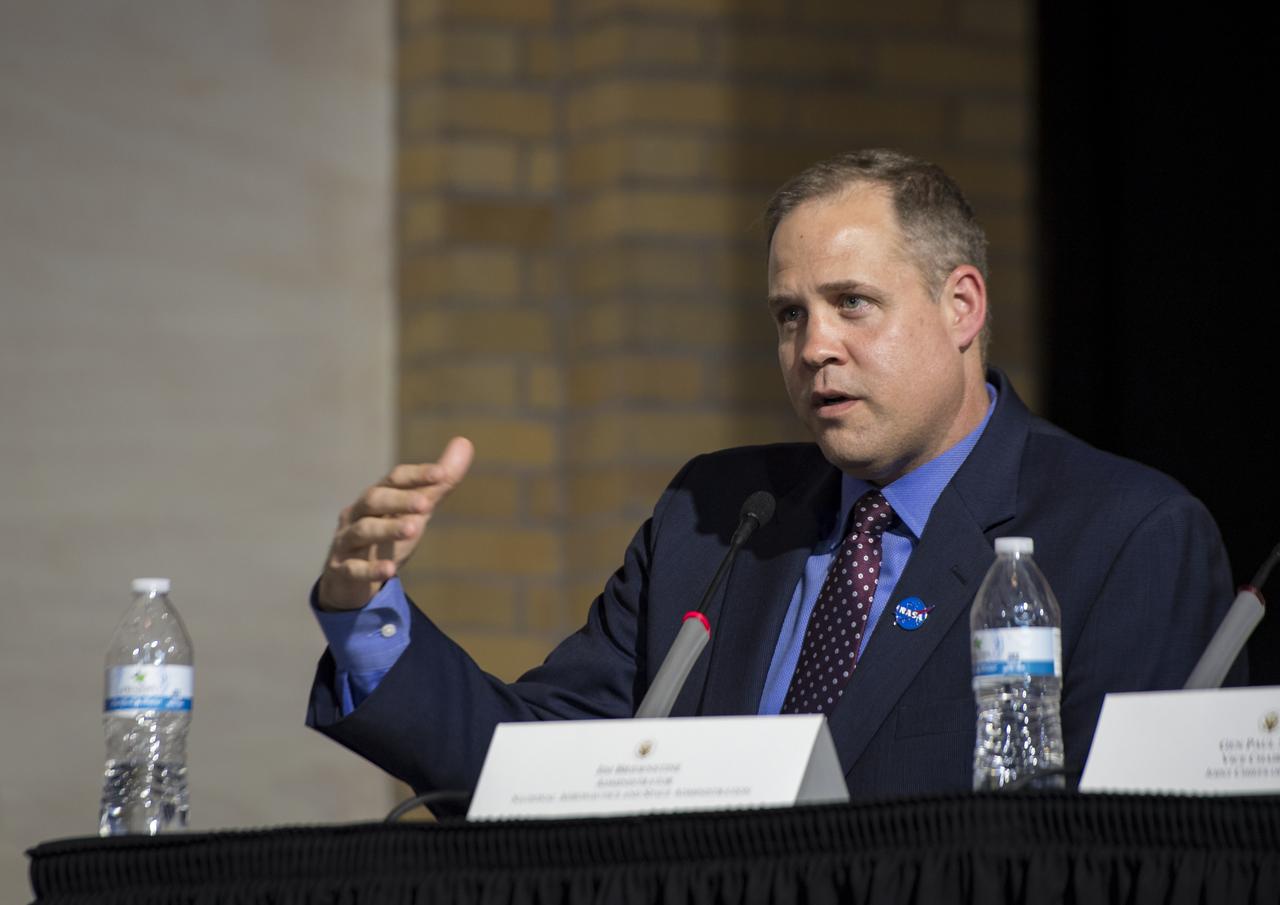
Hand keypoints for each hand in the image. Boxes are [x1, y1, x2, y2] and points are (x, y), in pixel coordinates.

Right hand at [317, 436, 474, 610]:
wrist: (352, 579)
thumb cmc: (388, 537)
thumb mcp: (416, 510)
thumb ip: (439, 483)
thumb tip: (465, 441)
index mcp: (377, 496)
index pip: (394, 479)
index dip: (417, 475)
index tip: (441, 474)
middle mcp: (357, 514)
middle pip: (374, 499)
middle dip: (400, 500)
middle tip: (426, 504)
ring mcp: (346, 542)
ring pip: (363, 530)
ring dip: (388, 529)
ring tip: (414, 530)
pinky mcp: (342, 571)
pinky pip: (353, 569)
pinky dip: (370, 568)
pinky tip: (389, 570)